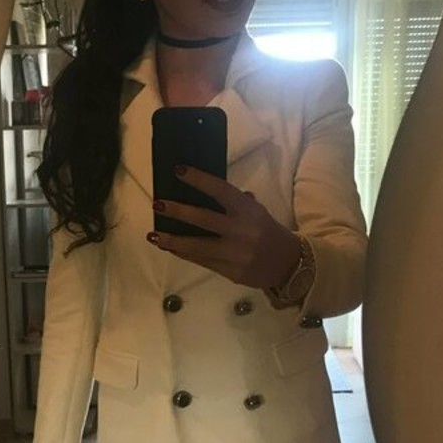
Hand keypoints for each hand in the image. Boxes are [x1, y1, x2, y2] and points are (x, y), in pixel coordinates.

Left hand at [148, 166, 300, 288]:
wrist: (288, 266)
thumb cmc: (268, 233)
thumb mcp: (258, 213)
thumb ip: (236, 202)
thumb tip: (208, 190)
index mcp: (249, 211)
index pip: (221, 191)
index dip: (199, 180)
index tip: (179, 171)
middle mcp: (241, 231)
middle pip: (204, 219)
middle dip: (178, 212)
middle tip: (158, 204)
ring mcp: (235, 254)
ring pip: (198, 246)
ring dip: (173, 241)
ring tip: (153, 235)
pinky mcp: (230, 272)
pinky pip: (201, 261)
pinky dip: (184, 253)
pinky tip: (170, 247)